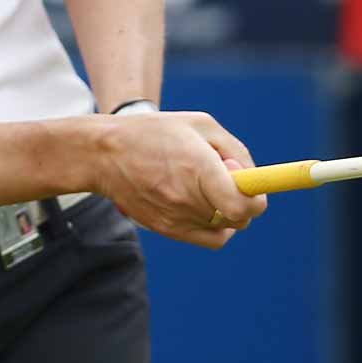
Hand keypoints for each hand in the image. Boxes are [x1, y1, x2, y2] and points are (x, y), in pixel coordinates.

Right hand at [88, 111, 268, 248]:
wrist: (105, 155)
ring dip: (226, 210)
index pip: (243, 205)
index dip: (256, 198)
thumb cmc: (156, 133)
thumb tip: (252, 177)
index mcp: (198, 168)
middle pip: (239, 217)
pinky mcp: (168, 230)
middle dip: (241, 198)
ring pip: (226, 227)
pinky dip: (217, 225)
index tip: (252, 185)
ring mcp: (176, 218)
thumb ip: (236, 150)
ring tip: (204, 185)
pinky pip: (210, 238)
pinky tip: (204, 203)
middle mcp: (188, 199)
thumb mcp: (201, 124)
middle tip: (225, 176)